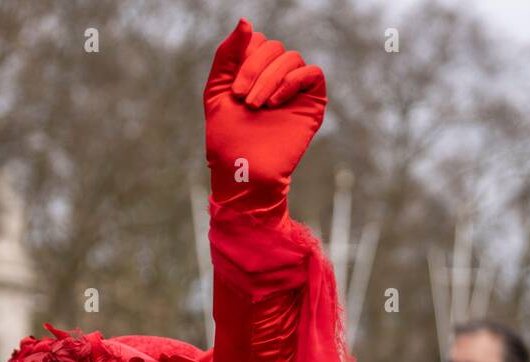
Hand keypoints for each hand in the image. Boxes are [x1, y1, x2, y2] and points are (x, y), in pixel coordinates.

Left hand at [204, 19, 325, 215]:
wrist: (242, 171)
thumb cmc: (227, 137)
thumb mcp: (217, 89)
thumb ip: (227, 54)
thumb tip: (246, 21)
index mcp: (255, 71)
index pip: (257, 41)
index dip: (244, 58)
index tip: (233, 90)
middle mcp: (276, 77)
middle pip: (274, 47)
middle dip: (255, 69)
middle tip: (244, 100)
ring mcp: (295, 90)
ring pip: (292, 58)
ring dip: (270, 79)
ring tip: (257, 107)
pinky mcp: (311, 103)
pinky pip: (312, 73)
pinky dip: (292, 82)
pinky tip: (276, 103)